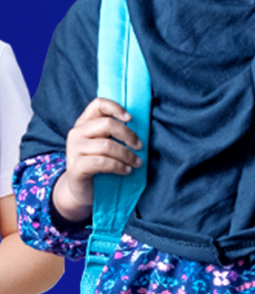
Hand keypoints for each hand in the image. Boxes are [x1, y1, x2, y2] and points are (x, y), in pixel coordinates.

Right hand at [56, 97, 141, 224]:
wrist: (80, 189)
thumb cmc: (98, 162)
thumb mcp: (105, 142)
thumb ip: (114, 131)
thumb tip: (142, 122)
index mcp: (84, 122)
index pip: (98, 104)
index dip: (116, 107)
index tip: (131, 118)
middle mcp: (76, 133)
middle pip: (107, 125)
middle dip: (129, 135)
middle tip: (140, 146)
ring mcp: (73, 149)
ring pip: (107, 146)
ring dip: (127, 155)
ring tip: (137, 162)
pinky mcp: (75, 166)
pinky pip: (102, 162)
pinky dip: (119, 166)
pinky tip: (126, 170)